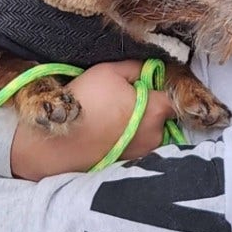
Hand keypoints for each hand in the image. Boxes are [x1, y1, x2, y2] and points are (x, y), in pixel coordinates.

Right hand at [10, 59, 174, 180]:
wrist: (57, 141)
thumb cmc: (86, 101)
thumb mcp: (109, 71)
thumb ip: (136, 67)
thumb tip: (151, 69)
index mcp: (156, 111)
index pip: (174, 98)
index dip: (162, 89)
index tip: (147, 85)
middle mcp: (156, 135)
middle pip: (162, 116)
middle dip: (150, 107)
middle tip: (124, 99)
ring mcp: (143, 152)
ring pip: (150, 132)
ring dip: (139, 124)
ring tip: (113, 116)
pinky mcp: (129, 164)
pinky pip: (136, 145)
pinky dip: (128, 138)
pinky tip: (108, 131)